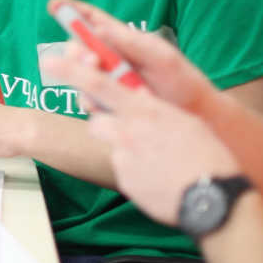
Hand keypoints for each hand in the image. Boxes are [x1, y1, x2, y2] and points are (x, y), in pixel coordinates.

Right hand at [44, 0, 219, 115]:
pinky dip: (92, 101)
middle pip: (78, 50)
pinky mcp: (107, 104)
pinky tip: (108, 104)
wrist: (194, 118)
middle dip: (76, 53)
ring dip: (83, 78)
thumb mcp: (161, 57)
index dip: (72, 12)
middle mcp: (110, 60)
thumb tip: (99, 29)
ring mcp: (107, 83)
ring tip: (104, 82)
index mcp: (122, 41)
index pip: (92, 21)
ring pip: (78, 76)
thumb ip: (131, 43)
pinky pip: (88, 101)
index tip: (54, 5)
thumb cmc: (182, 81)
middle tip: (91, 60)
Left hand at [48, 46, 239, 223]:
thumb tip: (139, 100)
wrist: (213, 201)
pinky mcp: (124, 181)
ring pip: (110, 144)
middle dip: (106, 122)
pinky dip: (135, 170)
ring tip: (152, 157)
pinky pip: (123, 169)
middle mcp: (127, 132)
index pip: (98, 84)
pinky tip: (158, 177)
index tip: (49, 61)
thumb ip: (154, 109)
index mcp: (144, 111)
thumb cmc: (208, 156)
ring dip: (122, 146)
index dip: (71, 70)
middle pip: (96, 119)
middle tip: (129, 130)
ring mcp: (123, 158)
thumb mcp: (184, 121)